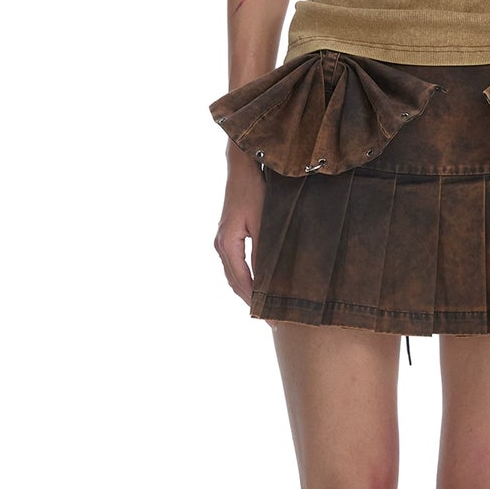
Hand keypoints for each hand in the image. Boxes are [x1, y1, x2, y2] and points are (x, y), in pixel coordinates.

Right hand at [214, 150, 265, 303]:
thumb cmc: (254, 192)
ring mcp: (222, 240)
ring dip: (246, 291)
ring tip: (262, 307)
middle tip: (268, 319)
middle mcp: (221, 245)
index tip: (268, 317)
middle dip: (250, 301)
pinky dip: (243, 279)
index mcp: (228, 245)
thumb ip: (264, 253)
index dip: (255, 301)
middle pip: (234, 282)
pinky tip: (255, 285)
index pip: (242, 282)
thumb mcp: (263, 224)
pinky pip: (234, 265)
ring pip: (232, 275)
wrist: (242, 169)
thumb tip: (269, 281)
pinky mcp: (227, 235)